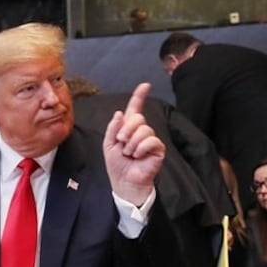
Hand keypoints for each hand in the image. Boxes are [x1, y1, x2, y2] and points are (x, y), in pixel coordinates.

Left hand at [103, 82, 164, 205]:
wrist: (124, 182)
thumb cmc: (117, 164)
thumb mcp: (108, 144)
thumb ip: (113, 128)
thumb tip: (120, 113)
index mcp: (128, 128)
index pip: (135, 109)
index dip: (139, 96)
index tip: (145, 85)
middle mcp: (141, 131)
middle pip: (138, 118)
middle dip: (126, 130)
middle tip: (121, 142)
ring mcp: (150, 140)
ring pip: (144, 129)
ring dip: (132, 143)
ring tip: (129, 153)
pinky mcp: (158, 149)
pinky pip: (151, 140)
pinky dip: (140, 148)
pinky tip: (137, 155)